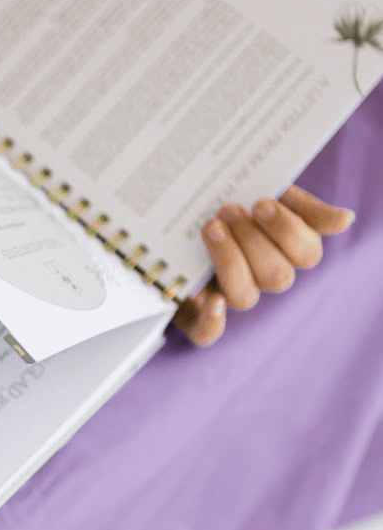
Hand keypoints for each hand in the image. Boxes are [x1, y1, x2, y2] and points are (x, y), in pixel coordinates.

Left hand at [174, 185, 354, 346]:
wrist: (183, 212)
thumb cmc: (236, 205)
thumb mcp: (271, 196)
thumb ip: (306, 208)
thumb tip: (345, 220)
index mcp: (288, 253)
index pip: (306, 254)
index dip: (286, 231)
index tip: (262, 203)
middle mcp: (264, 279)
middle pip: (276, 276)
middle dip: (252, 241)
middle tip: (229, 209)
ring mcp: (232, 296)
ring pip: (244, 297)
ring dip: (230, 261)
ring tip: (212, 227)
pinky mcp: (197, 313)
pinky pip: (208, 334)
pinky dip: (212, 323)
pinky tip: (211, 300)